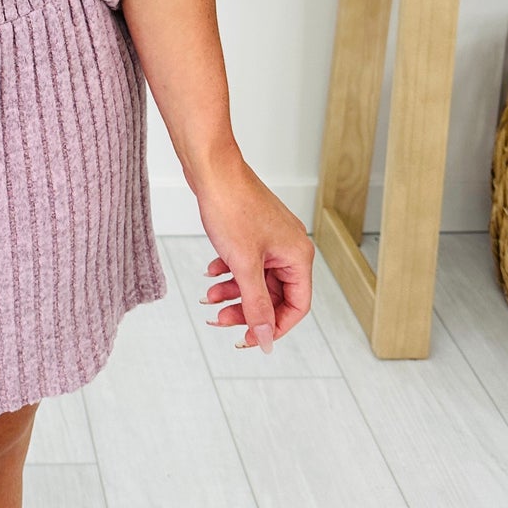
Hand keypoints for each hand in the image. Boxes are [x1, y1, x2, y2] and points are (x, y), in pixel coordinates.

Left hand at [193, 155, 312, 351]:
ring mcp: (271, 238)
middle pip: (275, 295)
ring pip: (257, 279)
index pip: (297, 306)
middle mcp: (290, 247)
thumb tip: (264, 339)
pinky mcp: (253, 230)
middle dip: (247, 309)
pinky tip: (211, 272)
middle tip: (221, 319)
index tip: (250, 338)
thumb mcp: (244, 265)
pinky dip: (229, 272)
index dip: (274, 326)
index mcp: (298, 256)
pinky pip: (246, 262)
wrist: (211, 168)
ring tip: (209, 296)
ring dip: (233, 292)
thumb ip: (256, 305)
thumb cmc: (231, 206)